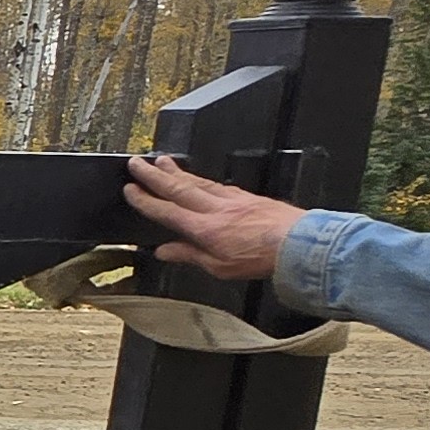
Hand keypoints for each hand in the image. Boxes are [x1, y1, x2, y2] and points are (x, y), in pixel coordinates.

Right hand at [122, 154, 300, 282]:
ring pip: (197, 181)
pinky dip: (202, 179)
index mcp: (203, 228)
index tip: (130, 190)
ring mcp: (231, 199)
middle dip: (154, 175)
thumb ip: (189, 255)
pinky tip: (199, 177)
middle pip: (178, 188)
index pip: (166, 211)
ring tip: (161, 162)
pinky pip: (217, 184)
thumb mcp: (218, 267)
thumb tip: (165, 251)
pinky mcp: (247, 196)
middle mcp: (215, 208)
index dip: (145, 200)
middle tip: (136, 163)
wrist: (298, 243)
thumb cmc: (262, 257)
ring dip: (176, 171)